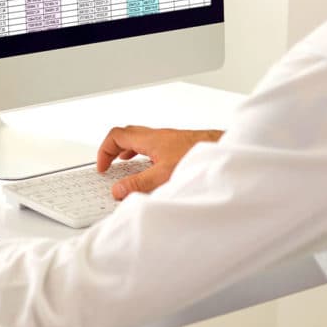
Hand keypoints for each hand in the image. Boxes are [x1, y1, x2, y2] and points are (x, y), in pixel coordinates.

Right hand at [96, 126, 222, 199]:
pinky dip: (144, 156)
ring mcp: (168, 139)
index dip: (104, 151)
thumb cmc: (198, 155)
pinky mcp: (178, 146)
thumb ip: (139, 184)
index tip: (102, 167)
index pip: (116, 136)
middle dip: (113, 150)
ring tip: (124, 167)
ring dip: (128, 152)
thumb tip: (119, 190)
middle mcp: (157, 136)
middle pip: (126, 135)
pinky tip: (150, 169)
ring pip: (140, 140)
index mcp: (149, 138)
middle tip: (108, 165)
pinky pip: (153, 146)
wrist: (224, 148)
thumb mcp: (163, 175)